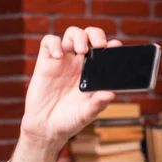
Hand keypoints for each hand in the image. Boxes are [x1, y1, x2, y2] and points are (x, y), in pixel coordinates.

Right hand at [20, 26, 121, 150]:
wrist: (47, 127)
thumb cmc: (71, 120)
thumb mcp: (87, 114)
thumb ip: (98, 104)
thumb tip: (111, 94)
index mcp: (95, 73)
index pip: (105, 52)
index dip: (111, 46)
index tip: (116, 47)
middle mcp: (81, 64)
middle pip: (90, 37)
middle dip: (96, 35)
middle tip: (100, 45)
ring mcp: (63, 60)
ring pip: (72, 34)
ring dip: (78, 37)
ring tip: (81, 50)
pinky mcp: (46, 62)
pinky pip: (49, 42)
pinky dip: (54, 44)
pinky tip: (59, 56)